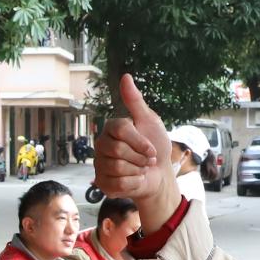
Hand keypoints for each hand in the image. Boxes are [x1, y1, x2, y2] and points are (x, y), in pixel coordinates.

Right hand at [94, 76, 180, 228]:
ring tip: (141, 169)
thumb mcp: (150, 121)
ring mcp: (99, 164)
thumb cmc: (155, 146)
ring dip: (138, 170)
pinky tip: (135, 180)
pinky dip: (133, 183)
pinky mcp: (102, 183)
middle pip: (117, 150)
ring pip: (118, 168)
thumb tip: (126, 76)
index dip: (140, 141)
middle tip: (147, 160)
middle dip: (140, 157)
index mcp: (111, 128)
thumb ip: (135, 101)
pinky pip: (117, 184)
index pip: (120, 130)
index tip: (152, 149)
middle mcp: (101, 145)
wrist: (159, 175)